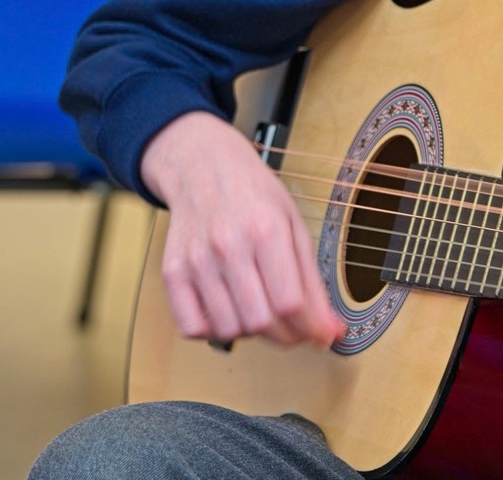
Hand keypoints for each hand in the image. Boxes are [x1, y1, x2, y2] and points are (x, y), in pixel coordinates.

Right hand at [140, 110, 342, 347]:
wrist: (203, 167)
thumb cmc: (252, 194)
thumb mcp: (293, 225)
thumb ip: (312, 281)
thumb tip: (329, 330)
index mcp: (265, 229)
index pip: (290, 303)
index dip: (310, 328)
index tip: (320, 333)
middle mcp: (228, 245)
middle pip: (260, 322)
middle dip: (286, 336)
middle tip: (294, 327)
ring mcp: (196, 260)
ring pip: (229, 330)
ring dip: (252, 333)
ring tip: (260, 311)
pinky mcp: (173, 272)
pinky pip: (192, 327)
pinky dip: (214, 331)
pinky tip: (228, 311)